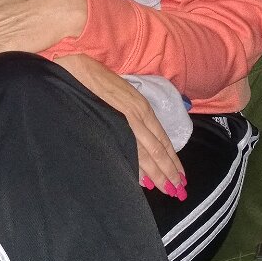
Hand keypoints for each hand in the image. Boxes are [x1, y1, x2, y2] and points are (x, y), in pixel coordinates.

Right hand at [53, 54, 186, 199]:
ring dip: (158, 173)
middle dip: (169, 171)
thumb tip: (142, 140)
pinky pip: (127, 149)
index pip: (163, 140)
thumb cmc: (101, 82)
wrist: (81, 70)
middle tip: (178, 190)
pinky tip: (142, 179)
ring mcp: (125, 121)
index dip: (173, 159)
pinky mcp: (111, 123)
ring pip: (146, 153)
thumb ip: (135, 115)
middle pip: (158, 150)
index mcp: (143, 108)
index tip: (180, 175)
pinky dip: (136, 165)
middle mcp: (138, 116)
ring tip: (167, 188)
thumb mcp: (125, 96)